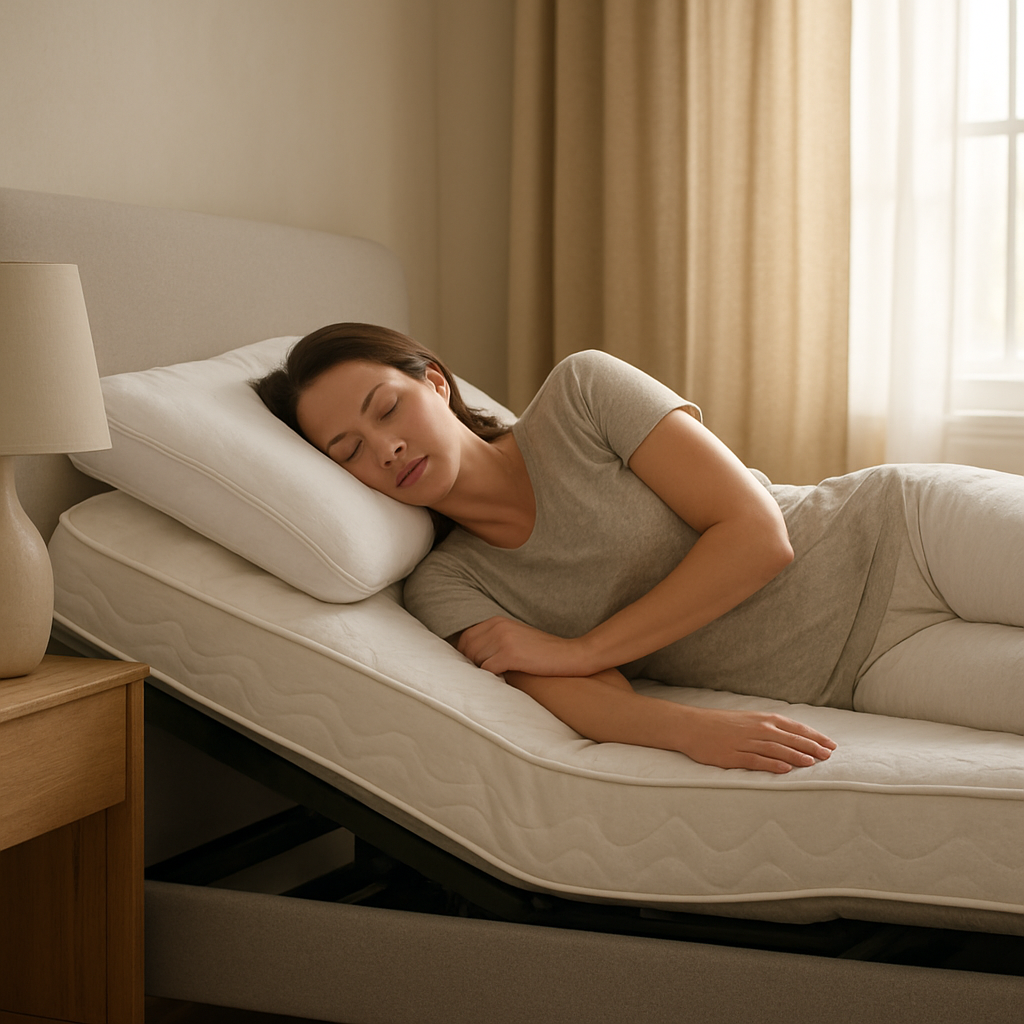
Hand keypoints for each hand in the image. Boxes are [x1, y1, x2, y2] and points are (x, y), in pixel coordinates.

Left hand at [456, 617, 594, 676]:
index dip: (464, 655)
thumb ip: (494, 640)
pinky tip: (500, 682)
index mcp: (497, 621)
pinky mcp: (510, 654)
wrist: (570, 654)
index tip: (471, 667)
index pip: (466, 637)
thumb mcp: (515, 636)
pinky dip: (489, 679)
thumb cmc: (542, 651)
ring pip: (475, 660)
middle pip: (467, 649)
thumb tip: (470, 656)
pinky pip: (486, 670)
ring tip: (491, 680)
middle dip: (470, 665)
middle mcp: (497, 627)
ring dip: (480, 673)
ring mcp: (503, 639)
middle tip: (479, 678)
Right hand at [678, 707, 835, 773]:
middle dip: (812, 746)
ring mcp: (745, 743)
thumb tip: (794, 737)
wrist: (693, 726)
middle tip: (829, 755)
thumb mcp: (749, 719)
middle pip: (789, 738)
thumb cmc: (722, 724)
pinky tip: (786, 769)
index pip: (795, 728)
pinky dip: (772, 764)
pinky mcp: (733, 756)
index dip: (814, 736)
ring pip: (776, 749)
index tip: (831, 744)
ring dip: (796, 755)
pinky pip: (756, 760)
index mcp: (763, 719)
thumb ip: (770, 728)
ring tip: (813, 762)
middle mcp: (757, 729)